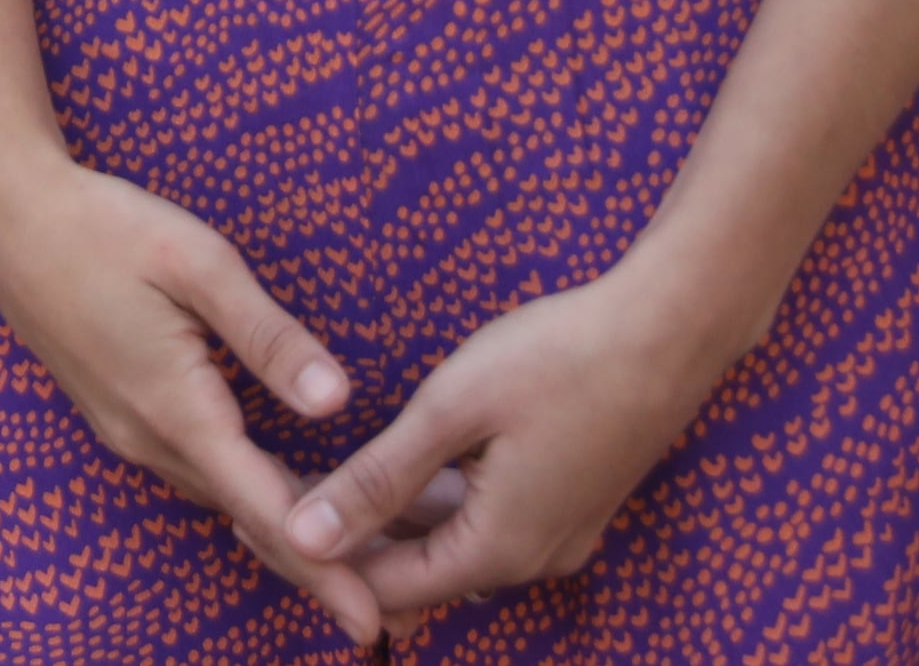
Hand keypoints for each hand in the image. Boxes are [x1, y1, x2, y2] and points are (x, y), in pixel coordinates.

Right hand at [0, 137, 382, 642]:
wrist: (4, 216)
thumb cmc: (102, 226)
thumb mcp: (196, 262)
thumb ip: (268, 335)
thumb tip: (338, 401)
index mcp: (176, 408)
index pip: (266, 509)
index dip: (325, 568)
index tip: (371, 622)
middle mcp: (149, 438)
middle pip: (248, 519)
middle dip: (318, 565)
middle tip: (384, 610)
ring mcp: (128, 430)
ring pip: (221, 498)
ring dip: (284, 531)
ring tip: (353, 555)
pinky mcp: (118, 413)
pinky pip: (197, 473)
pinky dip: (248, 497)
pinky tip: (281, 491)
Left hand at [278, 262, 733, 622]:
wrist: (669, 331)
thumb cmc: (559, 358)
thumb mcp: (452, 411)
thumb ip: (376, 480)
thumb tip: (303, 538)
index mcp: (497, 549)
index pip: (383, 588)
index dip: (314, 559)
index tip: (249, 518)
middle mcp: (531, 560)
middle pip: (416, 573)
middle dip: (345, 541)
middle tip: (271, 493)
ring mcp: (557, 534)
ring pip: (450, 545)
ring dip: (387, 520)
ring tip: (315, 478)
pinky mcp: (569, 503)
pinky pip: (484, 522)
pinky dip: (432, 503)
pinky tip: (390, 464)